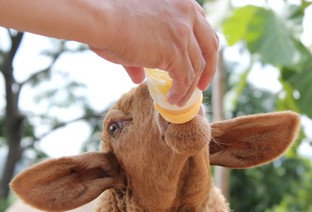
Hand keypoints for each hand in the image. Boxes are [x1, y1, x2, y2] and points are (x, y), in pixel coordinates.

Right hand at [91, 0, 218, 105]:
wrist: (101, 19)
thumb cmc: (110, 21)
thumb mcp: (133, 33)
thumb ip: (142, 56)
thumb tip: (139, 76)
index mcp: (181, 3)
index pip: (203, 27)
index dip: (203, 48)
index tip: (200, 64)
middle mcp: (187, 14)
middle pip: (210, 46)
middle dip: (208, 68)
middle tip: (201, 86)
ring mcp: (183, 33)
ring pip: (197, 67)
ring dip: (189, 87)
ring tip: (179, 100)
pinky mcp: (175, 51)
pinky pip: (185, 78)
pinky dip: (180, 92)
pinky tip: (172, 100)